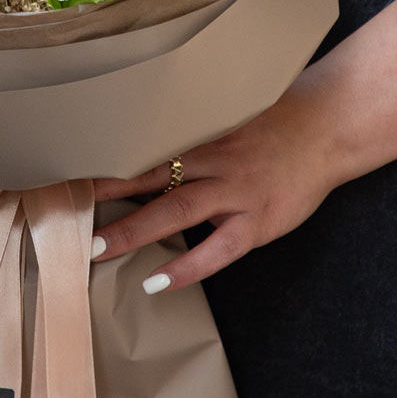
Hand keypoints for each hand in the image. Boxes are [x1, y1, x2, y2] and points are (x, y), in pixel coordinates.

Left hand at [90, 86, 337, 292]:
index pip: (144, 145)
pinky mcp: (257, 222)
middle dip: (106, 192)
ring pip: (176, 210)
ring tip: (97, 249)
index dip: (106, 157)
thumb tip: (144, 136)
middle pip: (150, 175)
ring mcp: (235, 192)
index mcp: (201, 134)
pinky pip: (217, 249)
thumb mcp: (228, 114)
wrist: (330, 126)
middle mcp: (212, 160)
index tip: (67, 165)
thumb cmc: (276, 121)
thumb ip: (190, 129)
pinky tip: (157, 282)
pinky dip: (186, 266)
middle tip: (66, 207)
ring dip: (134, 230)